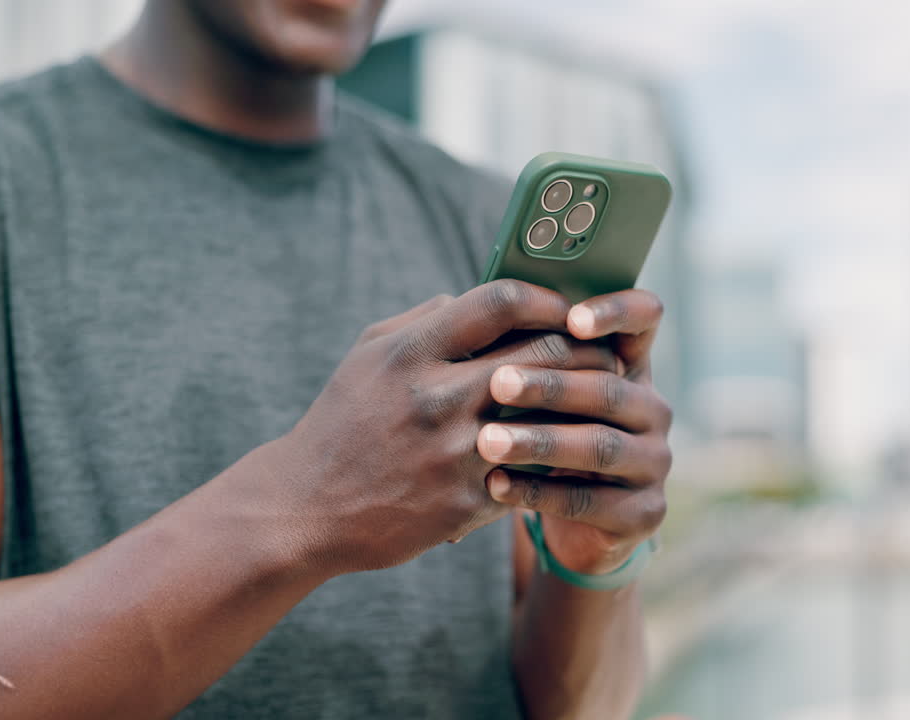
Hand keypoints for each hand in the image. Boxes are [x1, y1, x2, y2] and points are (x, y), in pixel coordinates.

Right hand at [277, 280, 615, 574]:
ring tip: (600, 399)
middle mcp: (435, 399)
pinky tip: (571, 452)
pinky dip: (555, 460)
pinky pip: (533, 473)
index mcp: (411, 353)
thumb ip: (428, 320)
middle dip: (584, 350)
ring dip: (583, 407)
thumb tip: (487, 299)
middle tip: (604, 351)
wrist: (306, 509)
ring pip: (550, 418)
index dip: (548, 300)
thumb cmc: (343, 421)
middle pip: (541, 357)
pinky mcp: (467, 504)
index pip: (501, 302)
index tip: (568, 309)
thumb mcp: (369, 354)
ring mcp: (454, 455)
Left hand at [476, 289, 671, 574]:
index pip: (644, 317)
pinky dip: (537, 493)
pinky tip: (495, 484)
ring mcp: (654, 463)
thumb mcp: (543, 396)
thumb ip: (532, 355)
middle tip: (498, 383)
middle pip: (609, 390)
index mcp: (632, 364)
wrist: (573, 524)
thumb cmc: (546, 435)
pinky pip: (588, 500)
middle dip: (551, 386)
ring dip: (540, 441)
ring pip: (599, 447)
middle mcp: (653, 410)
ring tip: (487, 441)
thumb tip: (481, 310)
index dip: (615, 313)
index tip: (572, 320)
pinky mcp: (645, 514)